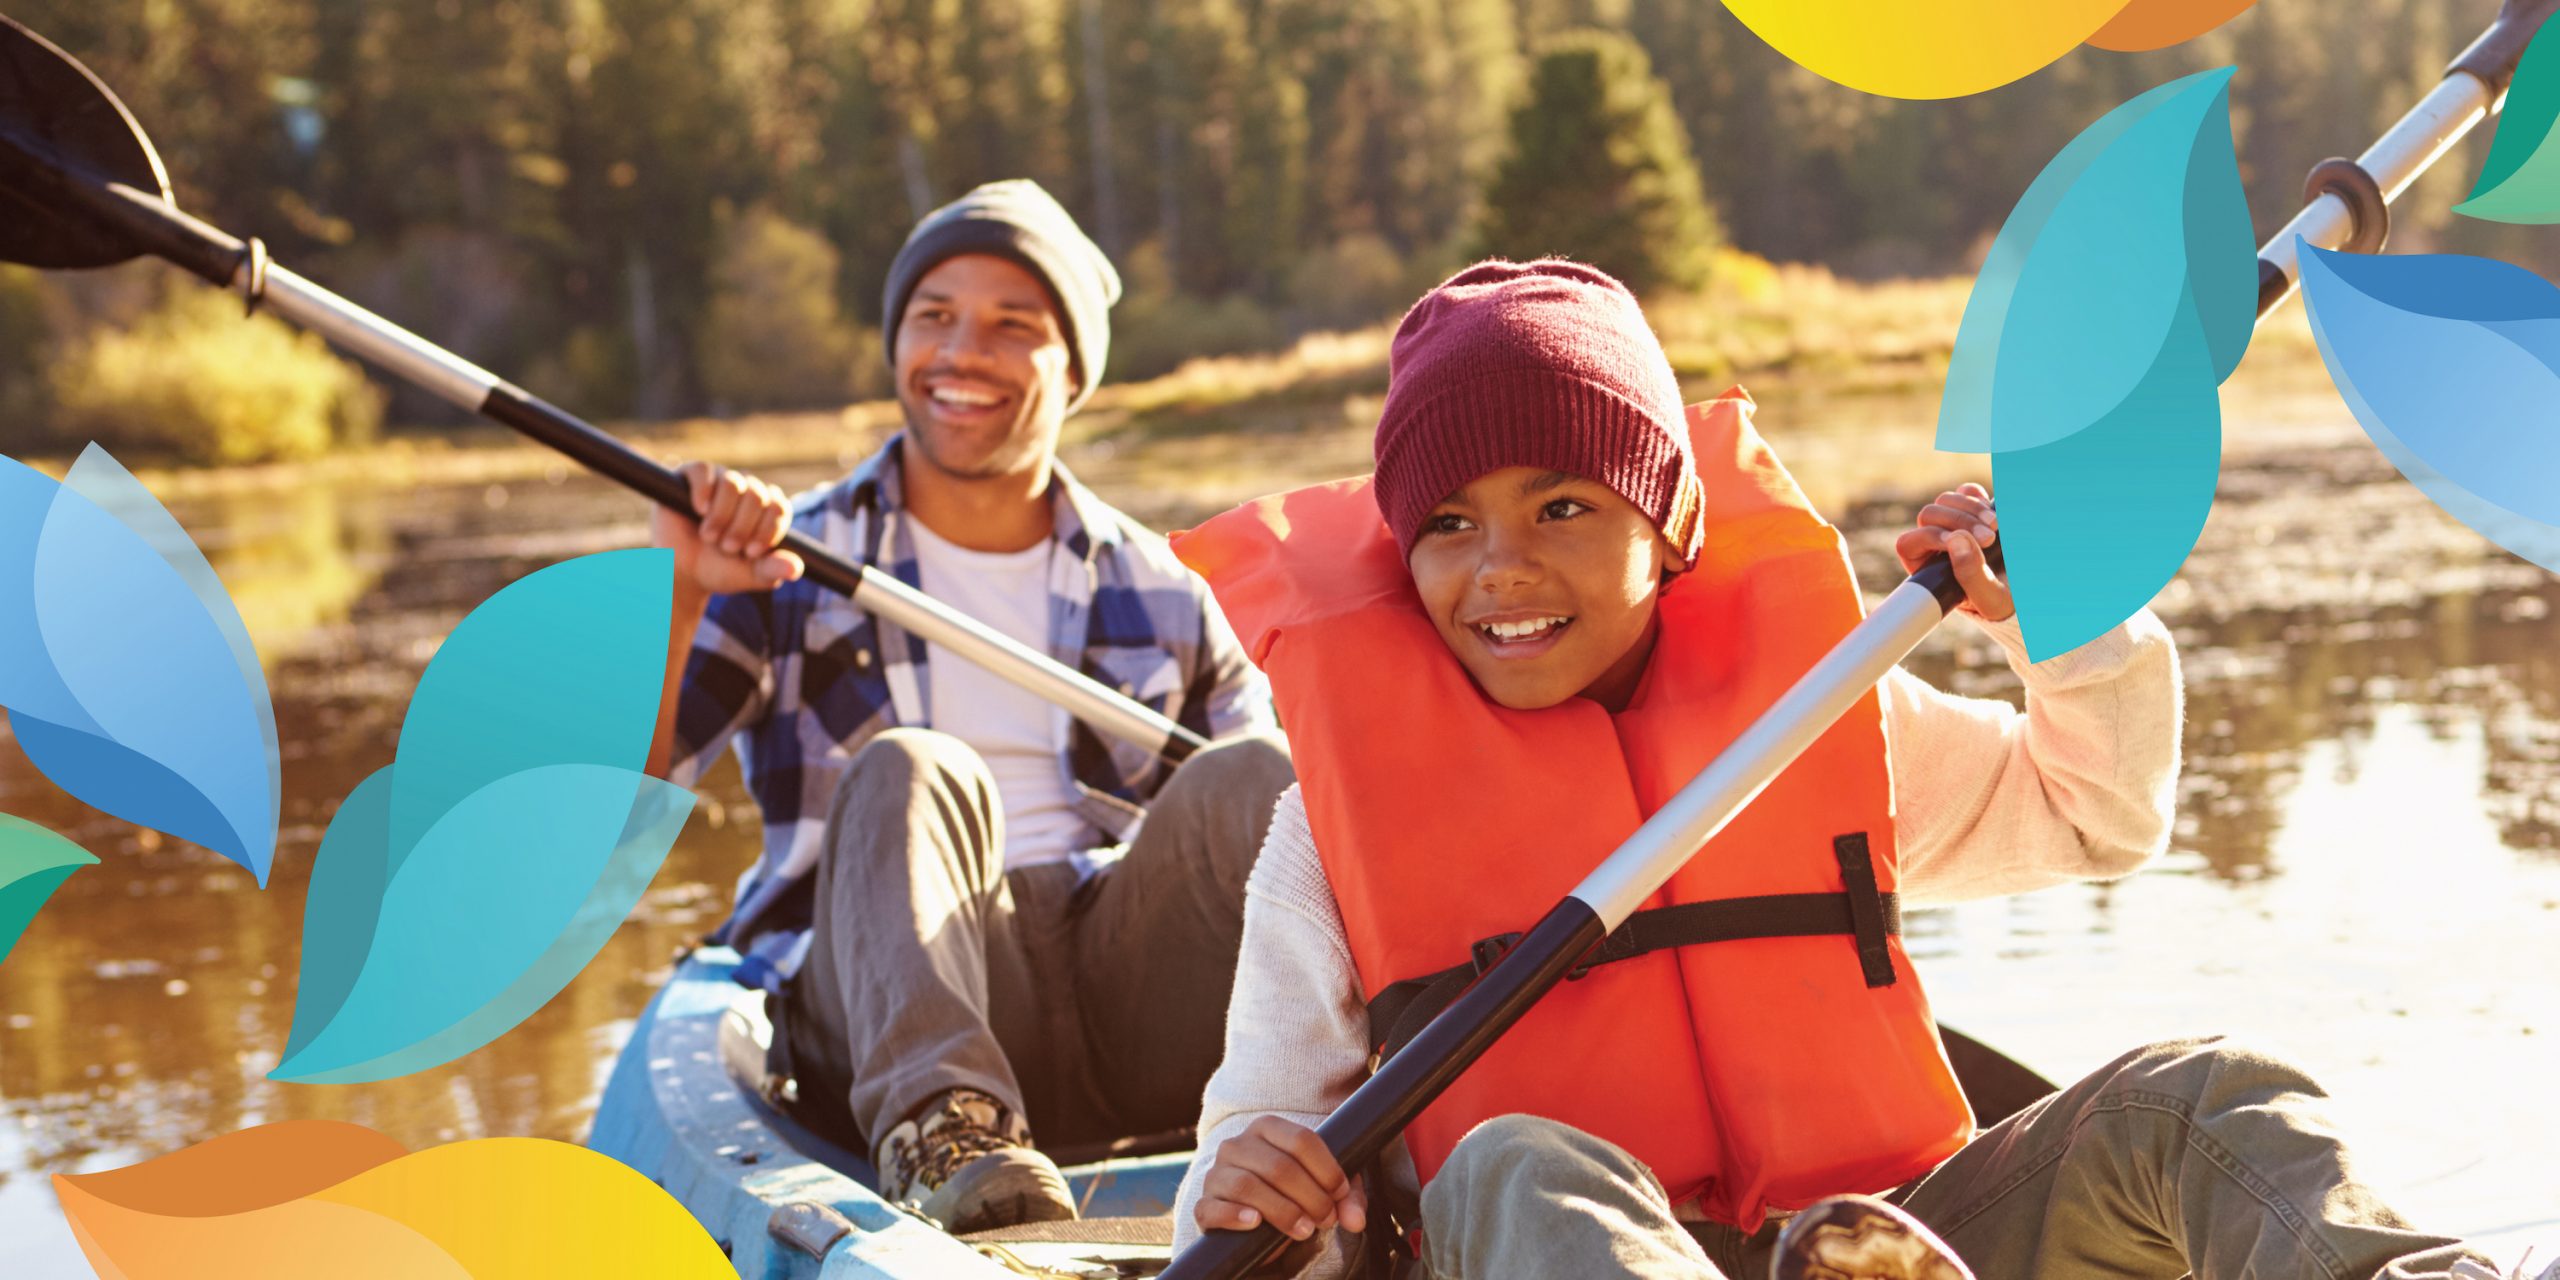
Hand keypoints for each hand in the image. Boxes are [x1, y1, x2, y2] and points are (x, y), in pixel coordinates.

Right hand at [650, 461, 804, 594]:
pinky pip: (703, 470)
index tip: (751, 552)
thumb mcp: (750, 575)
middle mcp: (747, 490)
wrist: (680, 572)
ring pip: (733, 482)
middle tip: (726, 548)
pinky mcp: (691, 476)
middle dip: (742, 528)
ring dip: (722, 515)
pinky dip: (703, 491)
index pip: (780, 507)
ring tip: (709, 536)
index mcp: (767, 509)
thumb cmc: (719, 570)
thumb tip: (795, 569)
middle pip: (757, 495)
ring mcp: (720, 480)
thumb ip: (773, 570)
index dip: (768, 530)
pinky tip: (699, 510)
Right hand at [1195, 1117, 1366, 1245]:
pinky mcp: (1204, 1205)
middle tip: (1327, 1219)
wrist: (1256, 1219)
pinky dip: (1235, 1216)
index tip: (1341, 1193)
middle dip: (1310, 1196)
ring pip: (1248, 1186)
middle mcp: (1237, 1145)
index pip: (1302, 1140)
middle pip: (1279, 1166)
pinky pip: (1214, 1208)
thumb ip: (1347, 1199)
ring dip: (1283, 1211)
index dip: (1327, 1169)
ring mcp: (1217, 1174)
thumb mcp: (1325, 1189)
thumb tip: (1356, 1220)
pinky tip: (1256, 1224)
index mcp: (1267, 1128)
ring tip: (1305, 1230)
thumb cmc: (1294, 1194)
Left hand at [1893, 482, 2011, 621]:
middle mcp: (1936, 544)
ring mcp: (1955, 525)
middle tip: (1989, 539)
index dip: (1930, 537)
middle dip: (1958, 522)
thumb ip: (1971, 576)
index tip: (1960, 546)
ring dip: (1970, 509)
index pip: (1909, 543)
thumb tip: (1956, 539)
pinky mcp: (1974, 513)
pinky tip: (1994, 515)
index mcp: (1927, 568)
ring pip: (1945, 500)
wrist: (2028, 592)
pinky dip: (1977, 497)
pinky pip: (1966, 492)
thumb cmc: (2004, 603)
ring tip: (1996, 527)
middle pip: (1929, 515)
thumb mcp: (1991, 600)